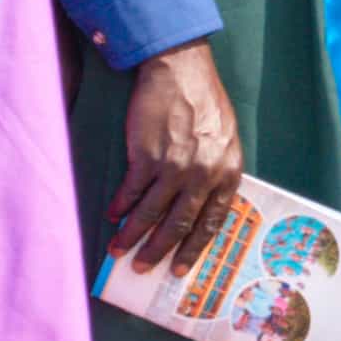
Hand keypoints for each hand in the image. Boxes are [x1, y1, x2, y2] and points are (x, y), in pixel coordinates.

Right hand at [107, 41, 248, 261]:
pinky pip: (131, 190)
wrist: (181, 72)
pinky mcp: (146, 156)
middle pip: (179, 224)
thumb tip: (201, 206)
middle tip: (144, 268)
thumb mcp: (226, 140)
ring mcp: (174, 167)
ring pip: (151, 213)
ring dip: (132, 235)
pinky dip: (120, 206)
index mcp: (228, 172)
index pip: (211, 222)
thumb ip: (216, 172)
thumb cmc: (206, 104)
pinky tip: (113, 215)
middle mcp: (203, 175)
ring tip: (118, 250)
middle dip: (159, 250)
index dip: (194, 248)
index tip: (180, 268)